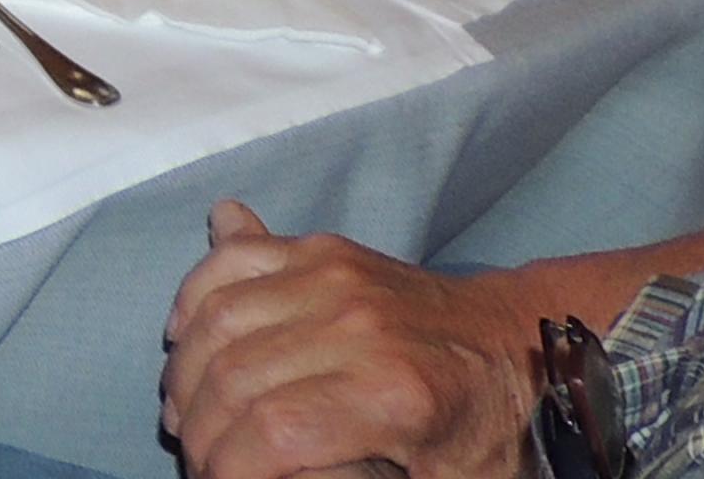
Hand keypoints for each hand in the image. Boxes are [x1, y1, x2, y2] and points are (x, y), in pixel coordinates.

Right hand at [161, 201, 537, 478]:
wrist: (520, 343)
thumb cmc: (481, 432)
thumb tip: (274, 472)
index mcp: (393, 394)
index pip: (271, 434)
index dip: (227, 469)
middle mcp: (357, 324)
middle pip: (234, 377)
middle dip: (198, 431)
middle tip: (198, 461)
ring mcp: (335, 274)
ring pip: (218, 319)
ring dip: (185, 372)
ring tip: (184, 412)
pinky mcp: (321, 248)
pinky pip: (232, 262)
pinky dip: (193, 296)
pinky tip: (183, 336)